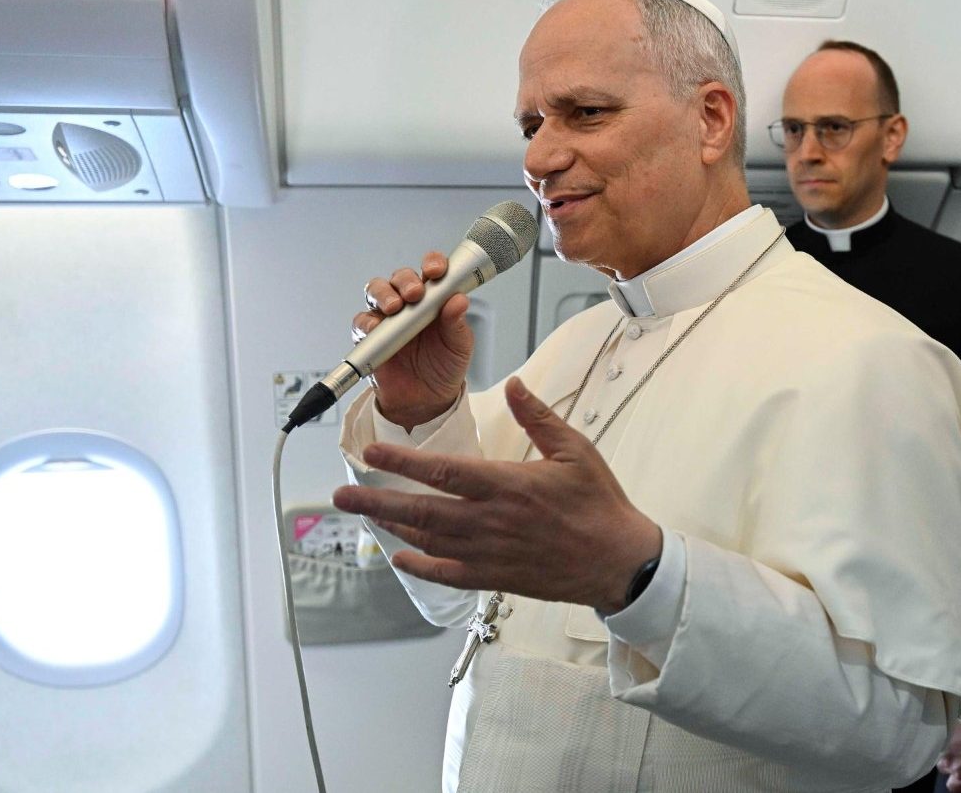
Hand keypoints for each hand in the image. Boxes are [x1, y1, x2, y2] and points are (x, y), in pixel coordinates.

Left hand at [332, 377, 662, 611]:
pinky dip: (420, 566)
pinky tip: (400, 557)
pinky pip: (448, 574)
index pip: (442, 472)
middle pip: (421, 511)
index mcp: (508, 485)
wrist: (619, 560)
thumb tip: (514, 384)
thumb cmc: (599, 504)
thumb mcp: (575, 450)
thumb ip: (538, 418)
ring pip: (429, 540)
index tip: (371, 452)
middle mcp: (491, 521)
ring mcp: (491, 553)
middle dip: (377, 500)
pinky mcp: (497, 577)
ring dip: (393, 526)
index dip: (401, 463)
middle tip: (341, 494)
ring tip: (367, 513)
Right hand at [355, 252, 473, 429]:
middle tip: (415, 293)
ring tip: (395, 307)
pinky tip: (376, 327)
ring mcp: (388, 318)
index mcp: (434, 298)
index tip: (437, 270)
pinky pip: (362, 322)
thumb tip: (459, 299)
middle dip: (406, 280)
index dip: (432, 263)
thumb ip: (457, 323)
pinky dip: (367, 322)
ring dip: (383, 294)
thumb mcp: (459, 346)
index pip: (431, 270)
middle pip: (399, 278)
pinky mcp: (370, 337)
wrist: (427, 401)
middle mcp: (409, 303)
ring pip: (376, 292)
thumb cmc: (444, 367)